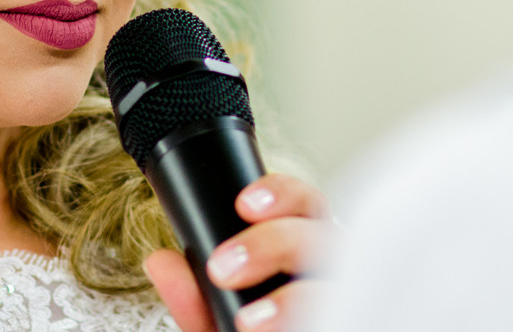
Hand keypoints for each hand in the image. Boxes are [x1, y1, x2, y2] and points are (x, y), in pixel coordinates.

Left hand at [145, 173, 328, 331]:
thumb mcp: (219, 321)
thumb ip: (193, 297)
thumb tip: (160, 262)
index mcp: (301, 251)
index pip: (302, 204)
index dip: (280, 193)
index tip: (245, 203)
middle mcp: (329, 272)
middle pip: (318, 235)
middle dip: (271, 243)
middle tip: (223, 269)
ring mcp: (345, 302)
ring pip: (335, 284)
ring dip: (291, 297)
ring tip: (250, 321)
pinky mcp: (352, 322)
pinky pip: (346, 317)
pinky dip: (310, 319)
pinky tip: (288, 330)